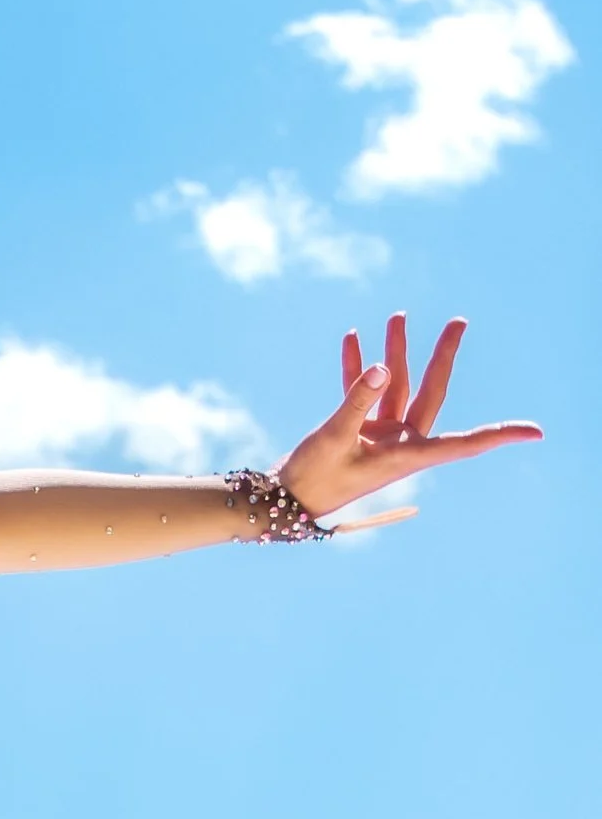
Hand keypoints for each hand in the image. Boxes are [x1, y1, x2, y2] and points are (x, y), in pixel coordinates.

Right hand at [276, 315, 538, 523]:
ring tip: (397, 317)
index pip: (464, 444)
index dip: (500, 436)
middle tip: (459, 321)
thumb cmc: (311, 478)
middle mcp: (400, 443)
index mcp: (407, 456)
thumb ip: (357, 398)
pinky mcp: (357, 431)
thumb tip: (382, 365)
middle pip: (431, 392)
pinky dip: (358, 369)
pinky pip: (364, 393)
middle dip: (442, 356)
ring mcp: (380, 436)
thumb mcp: (332, 436)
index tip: (536, 433)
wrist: (281, 502)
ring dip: (395, 353)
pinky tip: (353, 338)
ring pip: (396, 386)